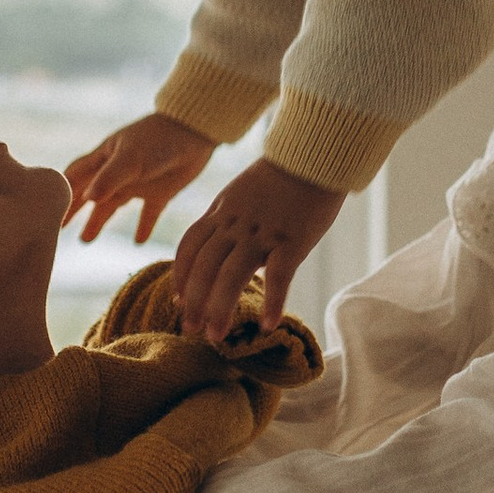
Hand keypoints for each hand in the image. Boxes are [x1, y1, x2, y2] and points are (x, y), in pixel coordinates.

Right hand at [64, 111, 215, 242]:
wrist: (196, 131)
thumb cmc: (158, 140)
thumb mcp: (131, 158)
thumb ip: (109, 178)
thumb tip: (87, 199)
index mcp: (105, 159)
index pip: (75, 176)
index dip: (61, 191)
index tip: (44, 208)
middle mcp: (118, 172)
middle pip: (90, 194)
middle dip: (74, 210)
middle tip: (58, 231)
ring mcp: (138, 182)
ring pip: (113, 205)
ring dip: (99, 221)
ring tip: (86, 240)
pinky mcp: (160, 191)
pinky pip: (147, 214)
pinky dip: (142, 227)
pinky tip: (138, 242)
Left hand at [172, 158, 346, 344]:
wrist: (314, 156)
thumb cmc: (282, 176)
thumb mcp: (242, 193)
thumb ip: (229, 220)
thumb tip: (224, 252)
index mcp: (221, 211)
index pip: (190, 247)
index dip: (181, 276)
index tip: (179, 300)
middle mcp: (235, 224)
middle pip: (204, 266)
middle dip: (194, 301)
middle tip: (189, 329)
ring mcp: (263, 232)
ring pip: (231, 275)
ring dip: (220, 308)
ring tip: (216, 336)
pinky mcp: (292, 239)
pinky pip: (279, 275)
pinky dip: (273, 302)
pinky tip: (269, 325)